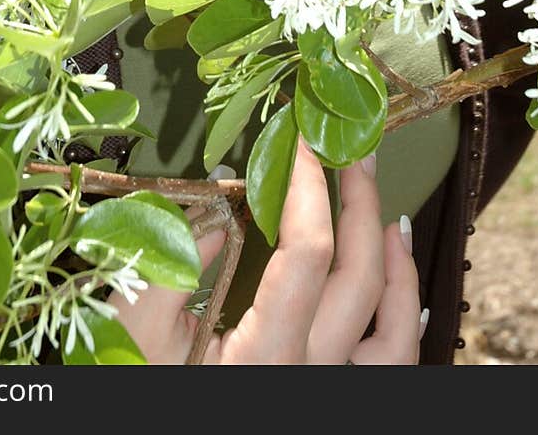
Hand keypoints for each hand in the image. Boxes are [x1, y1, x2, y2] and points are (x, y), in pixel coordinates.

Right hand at [109, 137, 425, 363]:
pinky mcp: (331, 394)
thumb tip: (219, 208)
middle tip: (354, 153)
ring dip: (398, 265)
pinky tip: (396, 284)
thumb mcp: (139, 329)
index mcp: (266, 356)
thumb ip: (174, 263)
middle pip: (360, 280)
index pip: (307, 254)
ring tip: (391, 215)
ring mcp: (329, 388)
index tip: (301, 142)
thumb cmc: (136, 381)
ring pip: (394, 330)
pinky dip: (401, 316)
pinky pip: (389, 362)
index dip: (310, 188)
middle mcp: (311, 375)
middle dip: (362, 205)